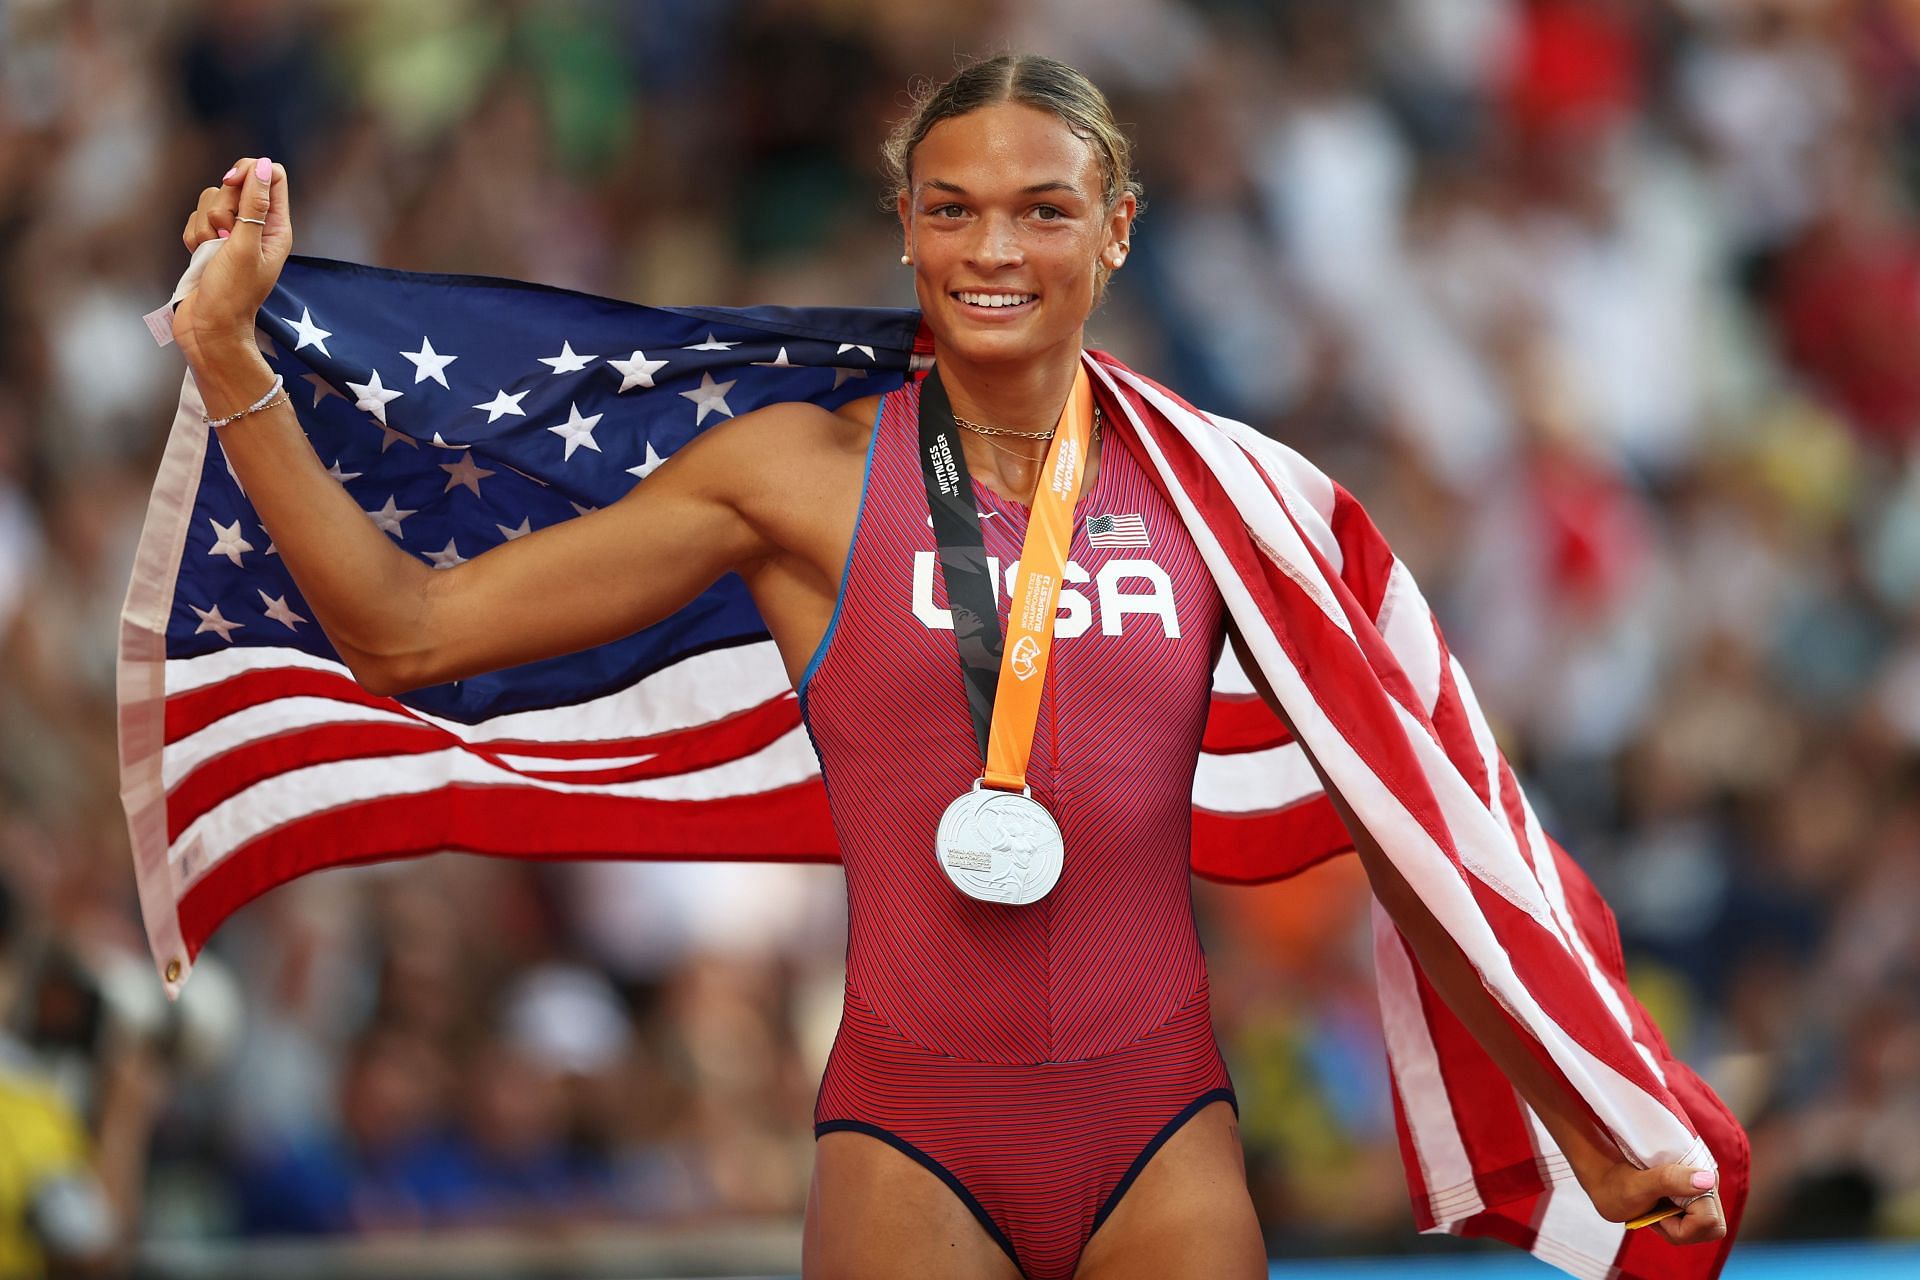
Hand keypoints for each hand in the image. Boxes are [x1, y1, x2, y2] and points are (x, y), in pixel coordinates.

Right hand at [174, 155, 292, 356]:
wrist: (207, 327)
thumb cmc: (231, 293)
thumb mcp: (245, 245)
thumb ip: (254, 204)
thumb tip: (263, 165)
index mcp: (277, 227)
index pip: (270, 174)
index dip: (248, 171)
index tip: (231, 185)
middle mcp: (257, 226)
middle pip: (235, 184)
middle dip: (222, 206)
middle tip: (225, 237)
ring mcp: (231, 233)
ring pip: (211, 200)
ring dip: (205, 226)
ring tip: (211, 254)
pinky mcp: (208, 241)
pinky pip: (194, 219)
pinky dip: (193, 237)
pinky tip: (199, 258)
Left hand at [1582, 1159, 1726, 1246]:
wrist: (1605, 1177)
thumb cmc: (1616, 1182)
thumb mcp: (1637, 1185)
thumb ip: (1669, 1179)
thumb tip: (1707, 1180)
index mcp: (1697, 1174)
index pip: (1708, 1220)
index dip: (1681, 1226)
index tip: (1656, 1211)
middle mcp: (1705, 1182)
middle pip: (1713, 1228)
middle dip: (1683, 1230)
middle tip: (1656, 1216)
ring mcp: (1701, 1192)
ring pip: (1707, 1230)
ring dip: (1679, 1229)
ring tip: (1656, 1212)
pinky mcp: (1695, 1200)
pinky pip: (1698, 1227)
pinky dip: (1677, 1226)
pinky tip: (1659, 1212)